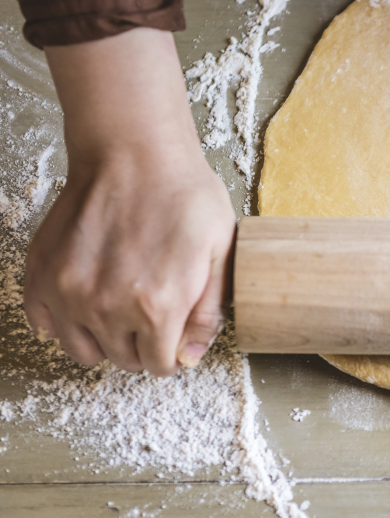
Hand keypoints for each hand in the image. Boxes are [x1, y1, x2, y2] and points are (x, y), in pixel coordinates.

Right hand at [25, 28, 235, 375]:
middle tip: (152, 316)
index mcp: (157, 307)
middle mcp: (107, 307)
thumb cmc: (184, 195)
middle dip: (141, 346)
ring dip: (103, 339)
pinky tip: (86, 300)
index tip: (173, 336)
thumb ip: (207, 312)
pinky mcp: (42, 273)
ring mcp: (68, 292)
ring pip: (83, 350)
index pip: (160, 365)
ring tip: (121, 310)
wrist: (134, 153)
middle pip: (123, 359)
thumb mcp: (219, 253)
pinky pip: (44, 323)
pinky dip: (63, 320)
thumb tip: (190, 355)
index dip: (171, 353)